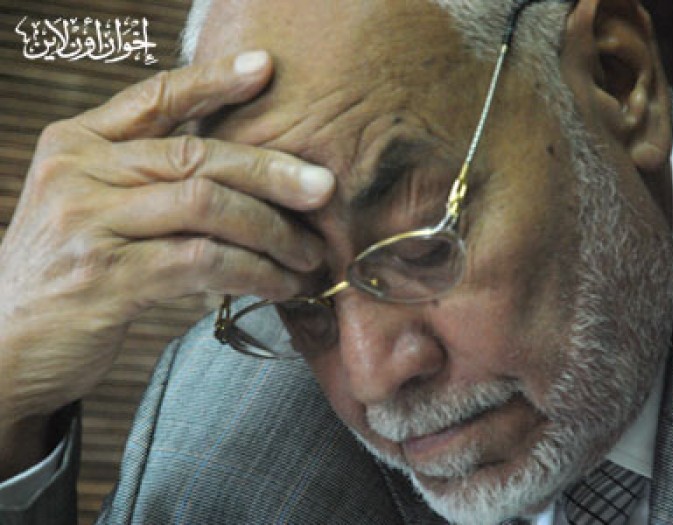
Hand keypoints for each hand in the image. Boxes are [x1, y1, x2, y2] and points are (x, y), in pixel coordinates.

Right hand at [0, 50, 333, 470]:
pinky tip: (280, 285)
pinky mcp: (106, 277)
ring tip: (308, 254)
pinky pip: (201, 262)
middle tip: (324, 188)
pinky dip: (252, 273)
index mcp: (76, 145)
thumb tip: (242, 179)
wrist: (5, 344)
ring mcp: (89, 223)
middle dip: (271, 172)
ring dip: (271, 232)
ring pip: (206, 206)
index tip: (266, 69)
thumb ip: (146, 182)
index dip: (212, 80)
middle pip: (196, 154)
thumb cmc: (67, 271)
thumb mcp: (91, 209)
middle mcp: (79, 173)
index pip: (153, 98)